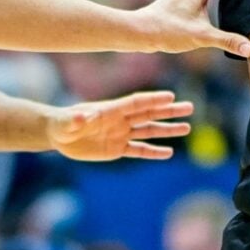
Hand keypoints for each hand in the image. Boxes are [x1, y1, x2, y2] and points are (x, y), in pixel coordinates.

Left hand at [52, 91, 193, 161]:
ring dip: (167, 130)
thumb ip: (76, 119)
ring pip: (149, 131)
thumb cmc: (63, 124)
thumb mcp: (67, 122)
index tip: (170, 96)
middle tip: (189, 108)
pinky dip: (153, 152)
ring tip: (186, 127)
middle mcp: (120, 120)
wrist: (60, 136)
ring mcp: (121, 134)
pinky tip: (169, 152)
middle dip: (169, 111)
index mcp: (111, 110)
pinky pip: (139, 150)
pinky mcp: (118, 149)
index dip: (153, 99)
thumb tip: (81, 117)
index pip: (136, 103)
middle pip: (149, 114)